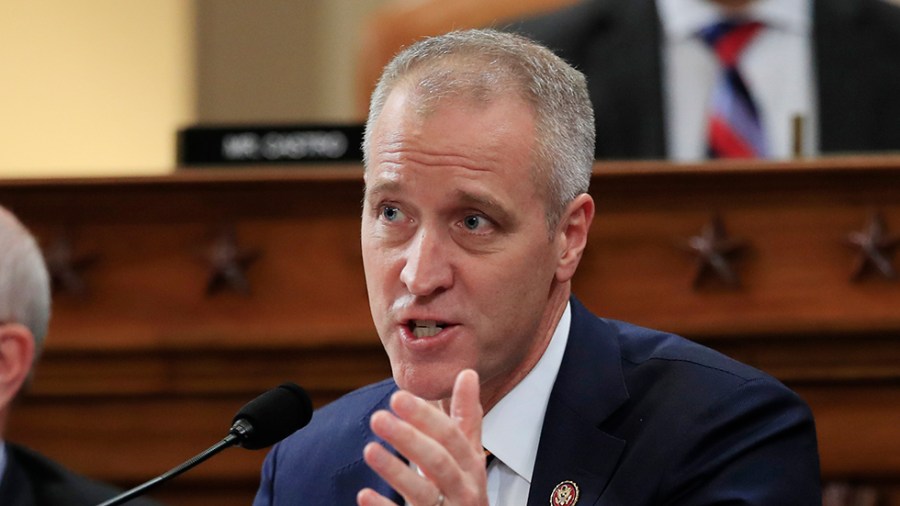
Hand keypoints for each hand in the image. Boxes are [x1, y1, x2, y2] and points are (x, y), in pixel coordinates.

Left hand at [357, 369, 488, 505]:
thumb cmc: (464, 490)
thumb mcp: (469, 454)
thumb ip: (466, 417)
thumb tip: (467, 373)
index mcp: (471, 466)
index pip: (451, 437)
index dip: (425, 417)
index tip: (398, 397)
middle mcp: (463, 489)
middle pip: (438, 462)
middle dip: (409, 438)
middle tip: (378, 417)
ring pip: (423, 492)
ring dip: (395, 471)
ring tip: (369, 449)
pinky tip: (364, 495)